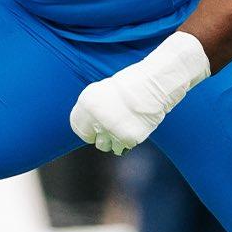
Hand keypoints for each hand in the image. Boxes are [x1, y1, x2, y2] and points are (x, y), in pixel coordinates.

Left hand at [70, 31, 209, 155]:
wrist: (152, 85)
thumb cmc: (128, 86)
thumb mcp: (101, 92)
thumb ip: (92, 110)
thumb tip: (90, 129)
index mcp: (87, 105)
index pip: (79, 130)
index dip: (89, 130)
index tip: (96, 128)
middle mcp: (97, 119)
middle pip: (95, 142)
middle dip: (103, 136)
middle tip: (113, 126)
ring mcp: (112, 130)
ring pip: (109, 147)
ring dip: (115, 140)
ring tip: (124, 125)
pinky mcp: (128, 138)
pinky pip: (124, 147)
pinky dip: (129, 139)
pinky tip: (134, 125)